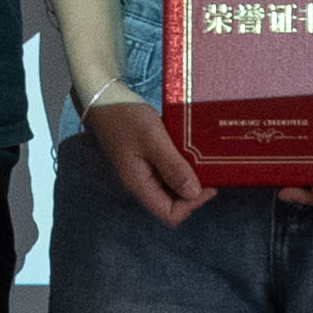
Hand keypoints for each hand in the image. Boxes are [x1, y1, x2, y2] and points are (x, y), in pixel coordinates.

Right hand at [76, 94, 211, 226]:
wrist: (103, 99)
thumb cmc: (125, 117)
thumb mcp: (153, 139)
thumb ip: (173, 167)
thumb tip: (194, 194)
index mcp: (138, 184)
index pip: (169, 214)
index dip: (192, 204)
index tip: (210, 184)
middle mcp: (139, 184)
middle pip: (170, 204)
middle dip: (192, 192)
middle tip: (209, 171)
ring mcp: (141, 173)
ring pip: (169, 189)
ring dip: (187, 179)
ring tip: (202, 162)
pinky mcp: (143, 161)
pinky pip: (165, 174)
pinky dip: (179, 167)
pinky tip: (188, 153)